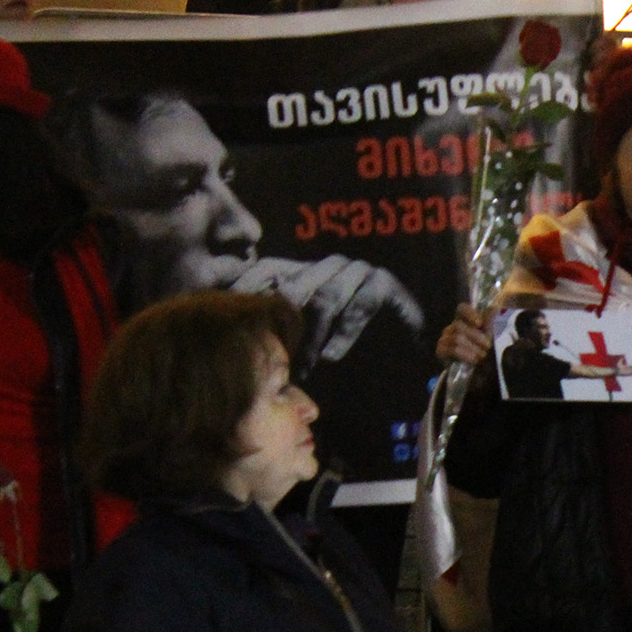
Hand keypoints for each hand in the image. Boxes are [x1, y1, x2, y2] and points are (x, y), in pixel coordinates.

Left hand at [234, 255, 426, 364]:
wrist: (404, 352)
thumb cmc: (345, 344)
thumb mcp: (303, 333)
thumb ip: (274, 325)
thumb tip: (229, 319)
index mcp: (305, 270)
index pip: (268, 269)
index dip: (246, 286)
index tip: (227, 309)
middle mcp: (329, 266)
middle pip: (295, 282)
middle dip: (276, 314)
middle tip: (265, 344)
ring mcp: (359, 272)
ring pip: (327, 296)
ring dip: (311, 335)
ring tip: (303, 365)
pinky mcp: (386, 286)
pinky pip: (361, 307)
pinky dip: (344, 334)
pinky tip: (331, 357)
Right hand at [438, 305, 493, 365]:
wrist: (473, 373)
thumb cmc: (479, 351)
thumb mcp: (486, 338)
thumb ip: (488, 324)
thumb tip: (494, 307)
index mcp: (462, 321)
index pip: (461, 309)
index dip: (469, 313)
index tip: (479, 323)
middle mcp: (451, 328)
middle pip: (458, 325)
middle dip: (476, 337)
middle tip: (487, 346)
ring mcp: (444, 339)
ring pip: (457, 338)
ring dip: (473, 348)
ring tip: (482, 356)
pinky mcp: (440, 351)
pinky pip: (453, 349)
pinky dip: (466, 355)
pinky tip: (474, 360)